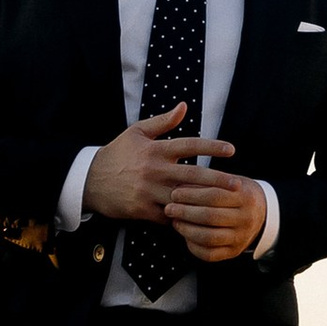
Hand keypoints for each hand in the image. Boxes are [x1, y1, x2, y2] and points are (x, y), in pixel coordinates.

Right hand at [83, 100, 236, 222]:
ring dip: (203, 202)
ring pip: (183, 198)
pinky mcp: (143, 210)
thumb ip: (163, 121)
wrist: (90, 180)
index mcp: (156, 149)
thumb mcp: (137, 132)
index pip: (189, 145)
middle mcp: (155, 170)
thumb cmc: (117, 153)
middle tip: (237, 184)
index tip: (231, 150)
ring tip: (224, 204)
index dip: (212, 146)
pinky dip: (183, 217)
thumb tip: (184, 106)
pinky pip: (169, 216)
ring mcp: (149, 192)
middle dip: (217, 180)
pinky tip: (199, 219)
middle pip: (192, 175)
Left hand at [160, 171, 271, 264]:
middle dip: (185, 212)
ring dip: (187, 230)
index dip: (191, 195)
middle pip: (210, 217)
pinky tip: (185, 235)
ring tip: (175, 221)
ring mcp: (241, 237)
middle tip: (169, 208)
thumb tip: (180, 188)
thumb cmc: (239, 194)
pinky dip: (193, 246)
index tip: (175, 193)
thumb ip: (208, 182)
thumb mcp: (230, 181)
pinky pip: (210, 254)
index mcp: (246, 197)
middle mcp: (246, 218)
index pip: (214, 195)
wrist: (263, 213)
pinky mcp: (234, 252)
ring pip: (209, 237)